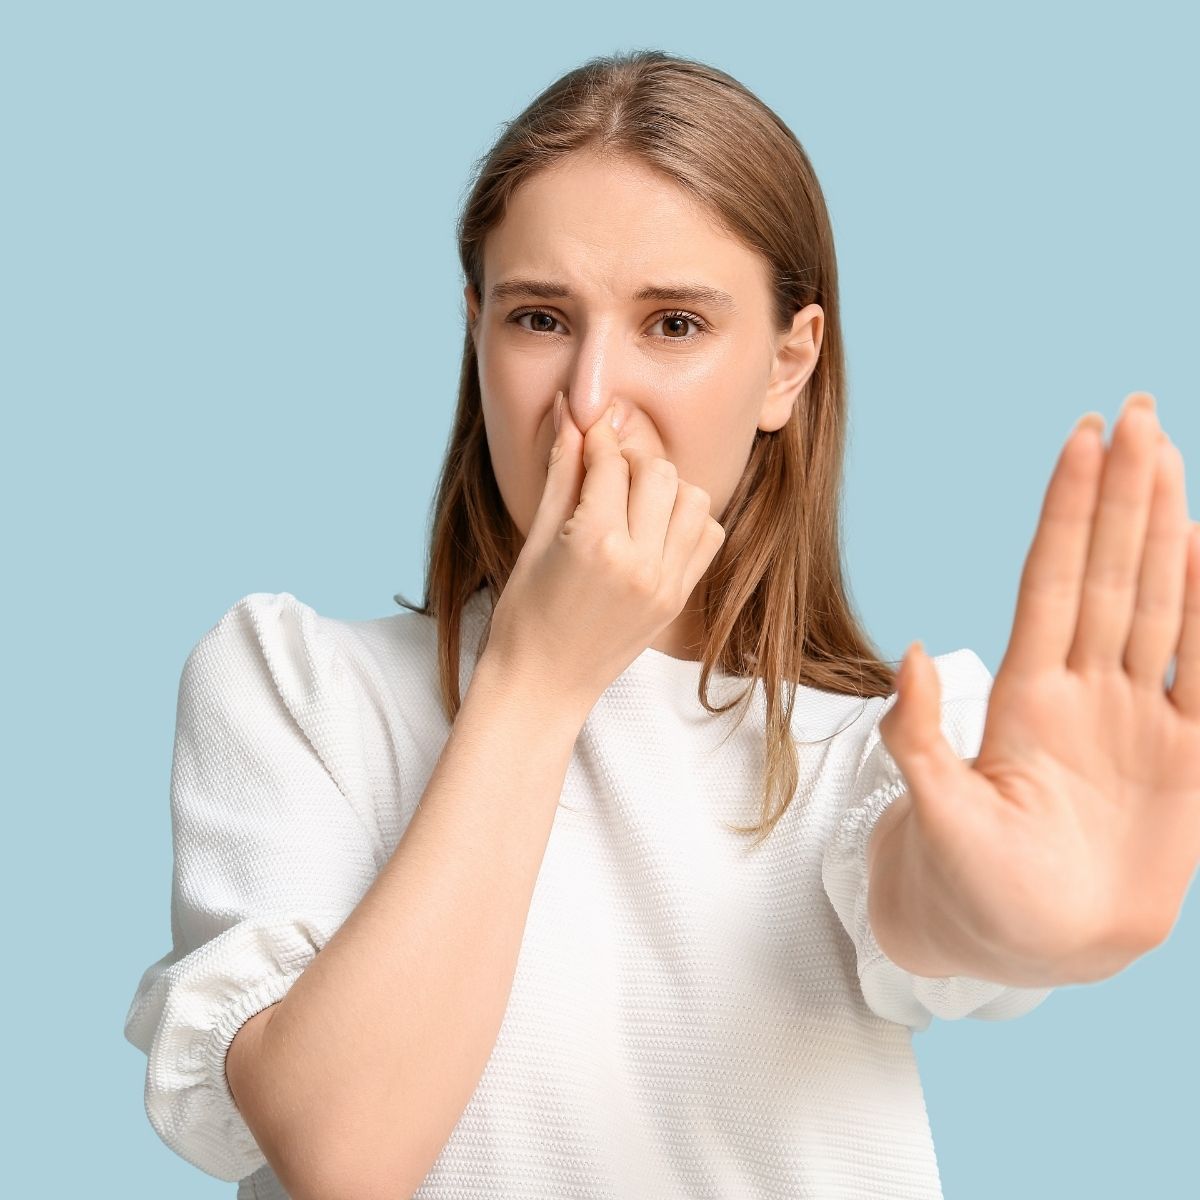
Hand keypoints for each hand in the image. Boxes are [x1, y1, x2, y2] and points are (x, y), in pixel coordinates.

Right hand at [483, 391, 725, 712]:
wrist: (542, 685)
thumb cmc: (523, 614)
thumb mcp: (534, 538)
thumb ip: (560, 471)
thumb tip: (570, 411)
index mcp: (594, 544)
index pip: (610, 462)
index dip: (596, 436)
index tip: (587, 427)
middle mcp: (639, 562)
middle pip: (658, 472)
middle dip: (631, 458)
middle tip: (606, 466)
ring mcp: (666, 584)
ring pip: (692, 497)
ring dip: (664, 486)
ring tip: (631, 499)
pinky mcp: (679, 599)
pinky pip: (707, 535)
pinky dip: (687, 518)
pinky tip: (654, 526)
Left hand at [877, 391, 1199, 979]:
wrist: (1025, 943)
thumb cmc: (968, 884)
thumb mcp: (935, 816)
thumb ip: (924, 738)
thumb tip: (913, 653)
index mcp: (1027, 698)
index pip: (1052, 581)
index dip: (1066, 512)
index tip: (1080, 439)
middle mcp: (1084, 691)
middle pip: (1107, 572)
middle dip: (1122, 494)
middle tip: (1136, 412)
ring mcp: (1136, 720)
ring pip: (1156, 604)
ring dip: (1166, 532)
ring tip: (1168, 456)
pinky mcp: (1183, 761)